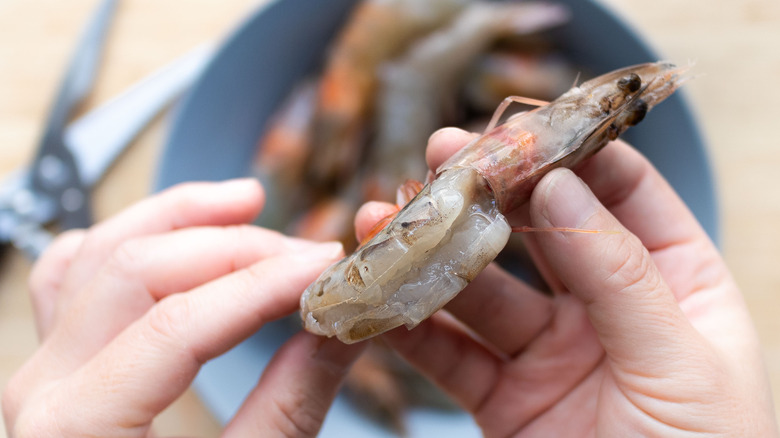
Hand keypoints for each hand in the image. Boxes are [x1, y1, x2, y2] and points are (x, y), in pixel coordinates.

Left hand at [3, 179, 364, 436]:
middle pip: (140, 269)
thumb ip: (290, 402)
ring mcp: (41, 371)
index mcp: (82, 425)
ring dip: (177, 219)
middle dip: (236, 248)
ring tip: (246, 202)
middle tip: (305, 252)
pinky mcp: (55, 369)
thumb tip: (341, 327)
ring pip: (98, 252)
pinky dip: (124, 242)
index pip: (183, 321)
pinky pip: (70, 278)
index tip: (326, 268)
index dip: (265, 284)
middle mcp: (45, 386)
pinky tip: (168, 234)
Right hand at [356, 128, 778, 436]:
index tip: (518, 129)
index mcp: (673, 283)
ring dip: (434, 256)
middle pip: (538, 232)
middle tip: (438, 156)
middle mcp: (606, 308)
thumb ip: (619, 273)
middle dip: (488, 193)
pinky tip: (382, 299)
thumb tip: (560, 186)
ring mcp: (552, 353)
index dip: (571, 154)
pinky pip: (452, 356)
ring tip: (385, 221)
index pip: (622, 194)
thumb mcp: (681, 362)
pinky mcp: (506, 400)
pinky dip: (412, 329)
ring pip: (482, 291)